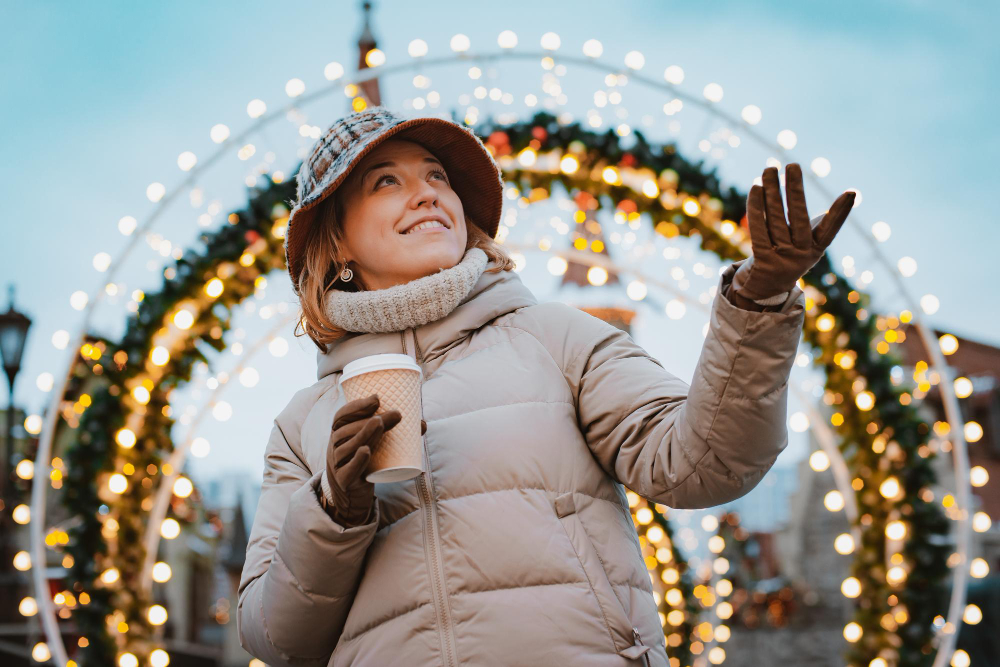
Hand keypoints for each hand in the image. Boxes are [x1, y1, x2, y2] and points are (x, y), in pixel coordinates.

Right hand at [325, 394, 400, 525]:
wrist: (351, 495)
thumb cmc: (364, 464)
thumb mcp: (373, 447)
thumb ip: (394, 435)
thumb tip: (422, 423)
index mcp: (339, 435)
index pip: (341, 416)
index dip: (357, 406)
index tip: (377, 398)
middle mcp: (335, 447)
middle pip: (347, 430)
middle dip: (369, 419)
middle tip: (394, 414)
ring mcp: (337, 465)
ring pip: (348, 447)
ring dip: (364, 433)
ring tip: (381, 423)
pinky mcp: (344, 481)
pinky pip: (348, 470)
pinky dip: (357, 460)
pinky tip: (366, 451)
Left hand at [731, 163, 856, 300]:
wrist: (765, 288)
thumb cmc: (789, 255)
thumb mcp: (807, 241)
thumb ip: (820, 222)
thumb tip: (851, 197)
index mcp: (816, 249)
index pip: (830, 228)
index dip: (840, 212)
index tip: (851, 193)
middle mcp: (801, 254)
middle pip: (798, 218)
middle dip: (796, 190)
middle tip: (792, 164)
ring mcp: (781, 258)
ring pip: (775, 220)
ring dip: (772, 192)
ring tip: (770, 169)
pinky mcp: (762, 260)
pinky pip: (758, 229)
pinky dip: (756, 207)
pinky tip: (756, 188)